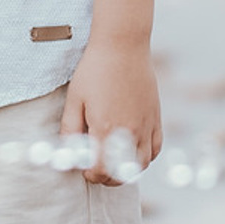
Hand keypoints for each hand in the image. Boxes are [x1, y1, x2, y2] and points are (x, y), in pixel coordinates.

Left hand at [61, 40, 161, 187]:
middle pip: (122, 175)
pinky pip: (155, 149)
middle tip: (95, 167)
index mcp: (106, 130)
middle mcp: (129, 133)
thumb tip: (69, 154)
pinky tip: (132, 152)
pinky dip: (145, 157)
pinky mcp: (155, 118)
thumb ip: (70, 130)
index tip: (83, 167)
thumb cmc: (94, 71)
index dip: (89, 175)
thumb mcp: (74, 100)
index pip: (101, 172)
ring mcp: (146, 126)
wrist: (123, 46)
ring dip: (126, 171)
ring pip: (141, 165)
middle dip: (106, 177)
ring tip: (113, 163)